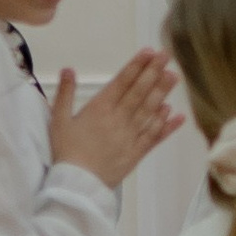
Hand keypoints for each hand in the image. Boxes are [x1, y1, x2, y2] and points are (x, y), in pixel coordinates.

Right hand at [49, 48, 179, 189]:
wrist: (77, 183)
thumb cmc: (66, 151)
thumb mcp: (58, 120)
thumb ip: (64, 93)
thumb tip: (68, 70)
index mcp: (100, 108)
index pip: (122, 81)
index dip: (137, 65)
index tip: (149, 52)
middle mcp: (119, 118)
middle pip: (140, 91)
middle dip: (154, 72)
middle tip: (167, 56)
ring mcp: (131, 135)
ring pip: (150, 110)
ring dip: (163, 92)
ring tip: (174, 76)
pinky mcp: (137, 152)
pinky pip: (155, 136)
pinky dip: (166, 125)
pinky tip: (176, 114)